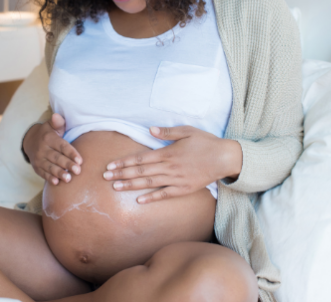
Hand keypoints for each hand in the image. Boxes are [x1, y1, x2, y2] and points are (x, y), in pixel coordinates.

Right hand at [23, 113, 82, 185]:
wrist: (30, 141)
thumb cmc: (47, 133)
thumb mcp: (51, 126)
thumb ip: (57, 122)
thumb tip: (57, 116)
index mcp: (49, 139)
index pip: (62, 146)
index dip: (71, 153)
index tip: (80, 160)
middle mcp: (43, 149)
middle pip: (57, 158)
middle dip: (67, 165)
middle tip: (78, 171)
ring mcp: (38, 159)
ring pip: (50, 167)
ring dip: (59, 173)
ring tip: (69, 179)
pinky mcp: (36, 167)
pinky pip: (43, 173)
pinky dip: (49, 178)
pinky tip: (56, 182)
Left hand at [102, 126, 241, 203]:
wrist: (225, 158)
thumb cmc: (206, 142)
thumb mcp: (187, 131)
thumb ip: (168, 132)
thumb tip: (151, 129)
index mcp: (168, 153)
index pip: (140, 159)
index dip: (124, 162)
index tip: (110, 166)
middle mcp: (169, 167)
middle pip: (140, 172)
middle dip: (121, 174)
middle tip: (105, 177)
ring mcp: (176, 179)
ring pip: (149, 184)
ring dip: (131, 186)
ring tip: (116, 187)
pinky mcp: (184, 189)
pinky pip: (165, 194)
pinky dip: (152, 198)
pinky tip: (139, 201)